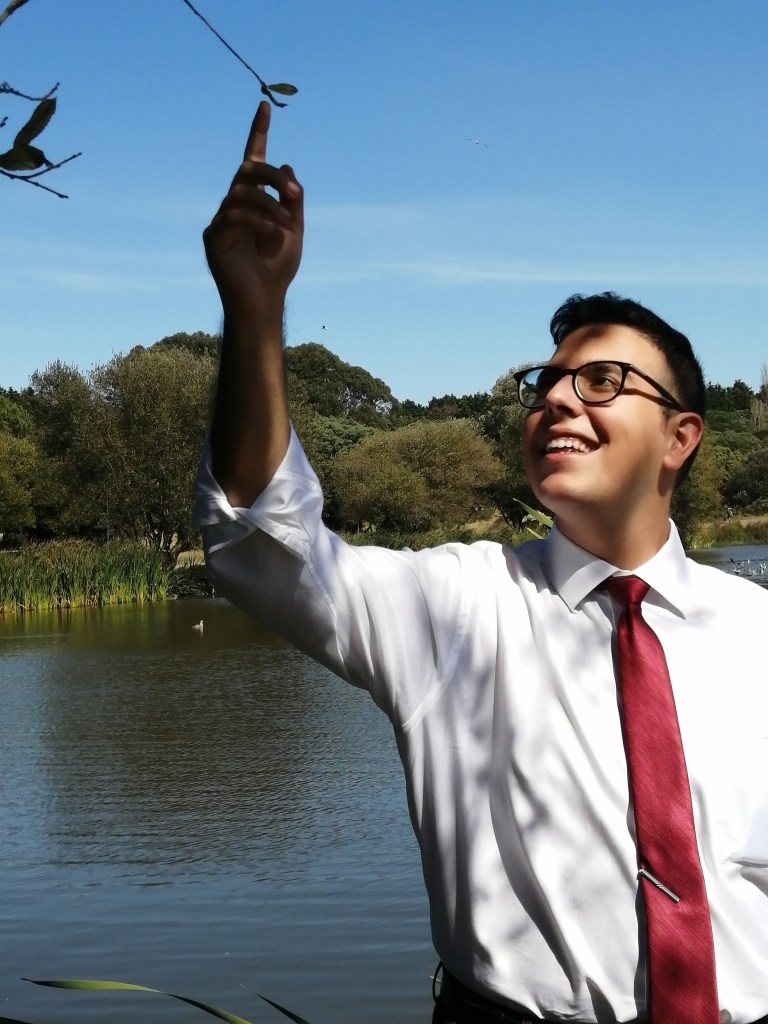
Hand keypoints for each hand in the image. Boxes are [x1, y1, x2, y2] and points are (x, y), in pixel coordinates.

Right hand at [203, 101, 303, 320]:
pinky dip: (256, 220)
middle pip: (248, 171)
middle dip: (272, 177)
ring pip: (241, 193)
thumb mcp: (294, 229)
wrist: (264, 300)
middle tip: (294, 193)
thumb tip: (285, 165)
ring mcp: (222, 220)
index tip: (264, 105)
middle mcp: (235, 205)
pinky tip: (270, 232)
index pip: (254, 160)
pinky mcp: (214, 237)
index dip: (258, 133)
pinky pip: (233, 216)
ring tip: (284, 225)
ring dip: (268, 205)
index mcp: (255, 201)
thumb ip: (290, 200)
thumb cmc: (277, 268)